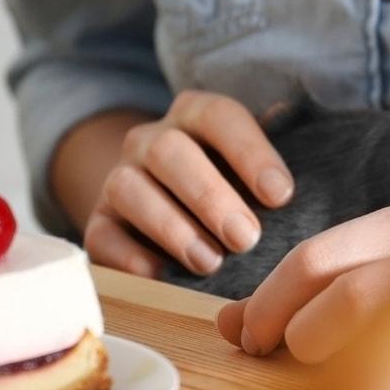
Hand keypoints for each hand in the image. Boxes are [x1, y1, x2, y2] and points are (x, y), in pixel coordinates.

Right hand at [83, 92, 294, 277]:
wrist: (165, 202)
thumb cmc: (231, 183)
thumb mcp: (254, 161)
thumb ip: (275, 147)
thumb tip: (290, 114)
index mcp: (195, 114)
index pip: (219, 116)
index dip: (250, 153)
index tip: (282, 195)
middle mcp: (151, 140)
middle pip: (170, 152)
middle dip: (210, 196)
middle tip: (246, 238)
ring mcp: (119, 180)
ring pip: (129, 189)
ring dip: (171, 228)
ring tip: (210, 262)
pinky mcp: (99, 223)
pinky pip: (101, 235)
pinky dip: (128, 256)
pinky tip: (160, 275)